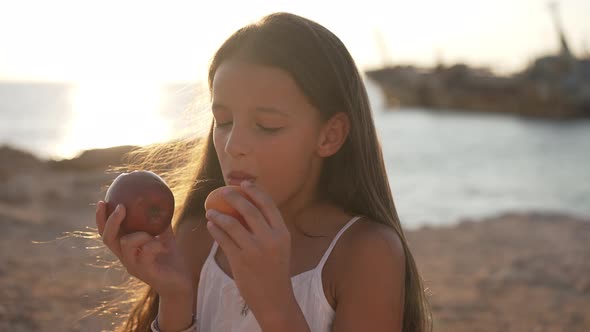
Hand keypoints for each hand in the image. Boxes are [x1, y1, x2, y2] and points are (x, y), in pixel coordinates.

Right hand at [95, 201, 192, 297]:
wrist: (181, 283)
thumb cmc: (172, 259)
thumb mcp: (166, 236)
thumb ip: (160, 221)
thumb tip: (162, 199)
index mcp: (127, 248)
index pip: (107, 233)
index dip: (101, 219)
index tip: (101, 201)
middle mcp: (126, 258)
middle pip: (108, 238)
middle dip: (111, 221)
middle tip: (120, 207)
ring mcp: (133, 266)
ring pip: (126, 244)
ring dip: (140, 234)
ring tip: (154, 234)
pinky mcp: (145, 272)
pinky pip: (145, 253)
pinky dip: (154, 244)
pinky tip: (164, 244)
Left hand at [205, 181, 294, 319]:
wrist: (274, 298)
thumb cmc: (274, 269)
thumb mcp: (279, 247)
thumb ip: (268, 228)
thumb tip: (249, 206)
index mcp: (282, 233)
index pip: (268, 204)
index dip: (255, 191)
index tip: (243, 184)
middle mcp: (270, 239)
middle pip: (249, 209)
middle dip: (233, 196)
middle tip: (223, 192)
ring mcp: (254, 250)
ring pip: (232, 223)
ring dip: (218, 214)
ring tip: (210, 211)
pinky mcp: (240, 260)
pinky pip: (223, 239)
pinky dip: (215, 229)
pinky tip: (210, 226)